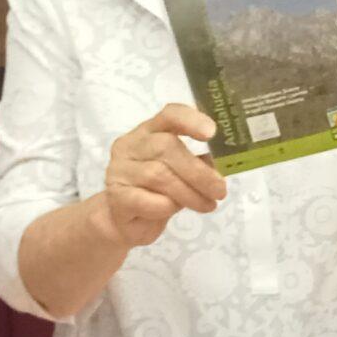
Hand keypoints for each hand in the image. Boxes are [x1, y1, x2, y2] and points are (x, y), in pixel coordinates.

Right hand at [91, 105, 225, 249]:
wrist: (127, 221)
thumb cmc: (157, 192)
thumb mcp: (181, 173)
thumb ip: (197, 163)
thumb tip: (221, 165)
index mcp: (149, 131)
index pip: (169, 115)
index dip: (190, 120)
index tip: (211, 133)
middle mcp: (130, 145)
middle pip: (166, 147)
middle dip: (199, 172)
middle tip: (220, 191)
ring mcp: (119, 169)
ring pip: (159, 175)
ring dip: (190, 193)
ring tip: (207, 205)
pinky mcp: (116, 195)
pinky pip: (146, 199)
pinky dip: (167, 206)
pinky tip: (175, 210)